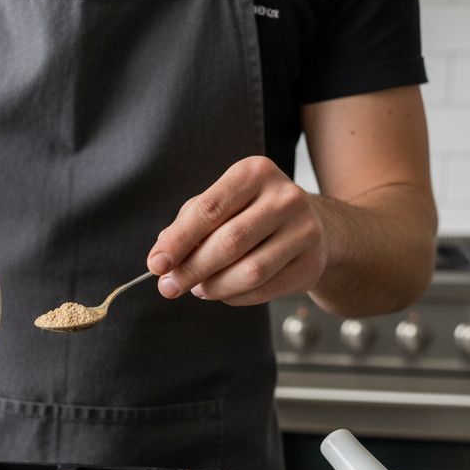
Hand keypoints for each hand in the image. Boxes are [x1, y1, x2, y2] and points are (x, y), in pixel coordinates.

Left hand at [146, 156, 328, 306]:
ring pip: (250, 271)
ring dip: (215, 287)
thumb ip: (187, 225)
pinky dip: (236, 297)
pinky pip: (265, 289)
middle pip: (229, 242)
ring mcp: (305, 230)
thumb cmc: (251, 213)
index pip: (209, 209)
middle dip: (192, 269)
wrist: (311, 227)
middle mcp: (285, 197)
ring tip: (198, 289)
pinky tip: (225, 291)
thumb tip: (160, 258)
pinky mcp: (312, 263)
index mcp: (255, 173)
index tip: (157, 264)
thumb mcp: (220, 204)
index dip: (179, 240)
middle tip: (169, 287)